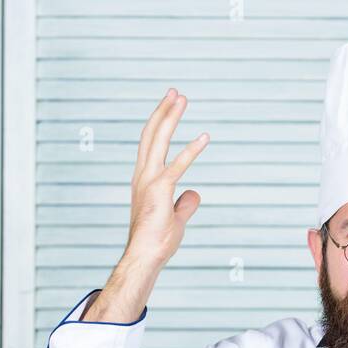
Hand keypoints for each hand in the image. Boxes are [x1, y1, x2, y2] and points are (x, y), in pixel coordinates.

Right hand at [83, 89, 208, 322]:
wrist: (146, 255)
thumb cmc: (158, 240)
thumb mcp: (177, 218)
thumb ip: (185, 204)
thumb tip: (195, 194)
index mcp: (144, 179)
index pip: (150, 144)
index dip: (159, 123)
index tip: (169, 106)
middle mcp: (142, 175)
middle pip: (151, 135)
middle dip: (163, 111)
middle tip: (175, 92)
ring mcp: (149, 181)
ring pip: (158, 140)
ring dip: (170, 117)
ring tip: (182, 98)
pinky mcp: (159, 190)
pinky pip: (177, 165)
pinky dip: (191, 150)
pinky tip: (205, 137)